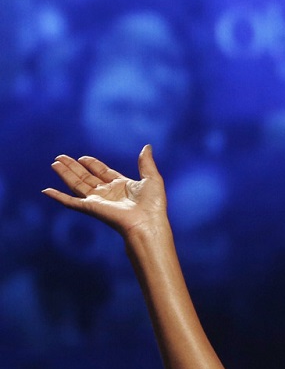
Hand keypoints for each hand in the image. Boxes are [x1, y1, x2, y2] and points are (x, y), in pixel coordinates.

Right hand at [43, 145, 167, 236]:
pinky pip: (70, 202)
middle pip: (86, 177)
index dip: (92, 164)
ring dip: (65, 174)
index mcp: (121, 186)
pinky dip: (58, 197)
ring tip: (54, 163)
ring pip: (77, 185)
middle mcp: (108, 193)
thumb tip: (147, 146)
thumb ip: (146, 162)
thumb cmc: (153, 204)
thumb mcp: (152, 178)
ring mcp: (98, 201)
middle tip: (60, 157)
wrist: (147, 222)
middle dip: (73, 167)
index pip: (102, 172)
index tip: (82, 157)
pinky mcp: (90, 208)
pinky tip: (47, 191)